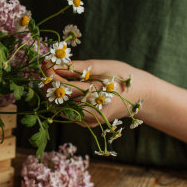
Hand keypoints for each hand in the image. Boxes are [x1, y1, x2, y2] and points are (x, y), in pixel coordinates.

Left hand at [46, 59, 186, 153]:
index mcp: (96, 95)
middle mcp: (91, 112)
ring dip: (53, 92)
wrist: (142, 96)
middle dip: (48, 84)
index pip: (64, 88)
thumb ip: (76, 68)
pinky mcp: (88, 124)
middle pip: (58, 100)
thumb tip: (53, 64)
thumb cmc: (122, 76)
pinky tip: (63, 88)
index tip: (43, 63)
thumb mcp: (101, 67)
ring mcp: (89, 121)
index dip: (50, 75)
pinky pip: (68, 112)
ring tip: (53, 76)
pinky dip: (62, 100)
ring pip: (61, 108)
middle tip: (45, 68)